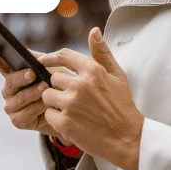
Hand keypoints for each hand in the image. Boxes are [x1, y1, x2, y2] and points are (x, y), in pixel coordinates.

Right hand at [0, 45, 61, 141]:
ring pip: (20, 98)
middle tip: (33, 73)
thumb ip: (39, 59)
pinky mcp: (18, 121)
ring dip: (34, 92)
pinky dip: (39, 106)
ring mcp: (11, 106)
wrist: (68, 109)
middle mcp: (8, 89)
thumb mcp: (49, 67)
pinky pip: (27, 112)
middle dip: (22, 77)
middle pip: (11, 81)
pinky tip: (48, 103)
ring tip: (46, 87)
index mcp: (12, 73)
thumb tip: (30, 55)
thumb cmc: (56, 84)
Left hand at [39, 28, 143, 169]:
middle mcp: (80, 85)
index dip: (51, 57)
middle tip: (73, 97)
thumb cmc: (122, 106)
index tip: (43, 61)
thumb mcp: (118, 75)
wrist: (127, 138)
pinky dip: (57, 118)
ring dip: (56, 102)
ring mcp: (71, 104)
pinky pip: (49, 114)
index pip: (64, 55)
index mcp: (93, 70)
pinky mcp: (65, 122)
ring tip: (73, 110)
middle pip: (53, 78)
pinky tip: (72, 121)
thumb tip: (94, 31)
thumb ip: (102, 53)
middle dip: (60, 87)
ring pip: (47, 96)